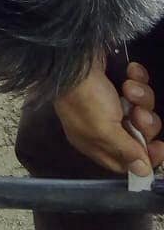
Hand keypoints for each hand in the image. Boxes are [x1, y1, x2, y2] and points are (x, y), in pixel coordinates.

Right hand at [54, 57, 163, 176]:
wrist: (74, 55)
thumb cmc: (85, 97)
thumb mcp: (103, 130)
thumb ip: (125, 151)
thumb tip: (142, 173)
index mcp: (94, 142)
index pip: (125, 160)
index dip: (144, 157)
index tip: (158, 147)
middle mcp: (103, 124)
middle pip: (138, 135)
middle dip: (145, 124)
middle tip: (140, 115)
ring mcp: (110, 102)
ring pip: (141, 109)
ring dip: (141, 99)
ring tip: (130, 89)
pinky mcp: (116, 81)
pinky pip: (138, 86)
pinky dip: (138, 79)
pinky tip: (131, 73)